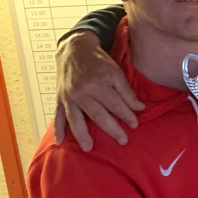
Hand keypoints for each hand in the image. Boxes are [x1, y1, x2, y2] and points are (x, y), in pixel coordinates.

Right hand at [54, 31, 144, 150]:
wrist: (74, 48)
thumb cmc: (97, 61)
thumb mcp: (115, 71)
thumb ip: (126, 92)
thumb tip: (139, 108)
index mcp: (97, 83)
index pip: (114, 104)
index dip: (126, 115)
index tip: (135, 125)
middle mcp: (81, 91)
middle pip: (97, 115)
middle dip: (111, 129)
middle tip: (123, 141)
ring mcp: (68, 96)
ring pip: (75, 118)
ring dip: (82, 134)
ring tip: (88, 148)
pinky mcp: (59, 98)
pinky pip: (57, 115)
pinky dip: (58, 129)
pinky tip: (60, 141)